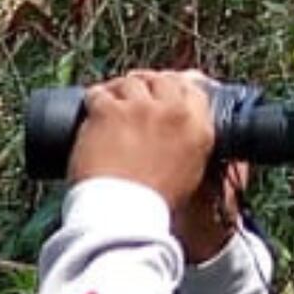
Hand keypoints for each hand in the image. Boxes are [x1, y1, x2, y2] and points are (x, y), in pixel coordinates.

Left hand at [62, 69, 242, 256]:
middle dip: (149, 83)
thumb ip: (198, 149)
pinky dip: (94, 98)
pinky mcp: (109, 112)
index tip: (163, 90)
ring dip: (120, 89)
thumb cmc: (156, 201)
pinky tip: (91, 107)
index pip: (193, 88)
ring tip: (111, 99)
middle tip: (134, 93)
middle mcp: (173, 111)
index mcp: (199, 126)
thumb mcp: (193, 173)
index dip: (175, 86)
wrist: (125, 213)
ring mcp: (140, 108)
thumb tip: (202, 137)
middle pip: (162, 80)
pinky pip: (100, 93)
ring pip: (131, 82)